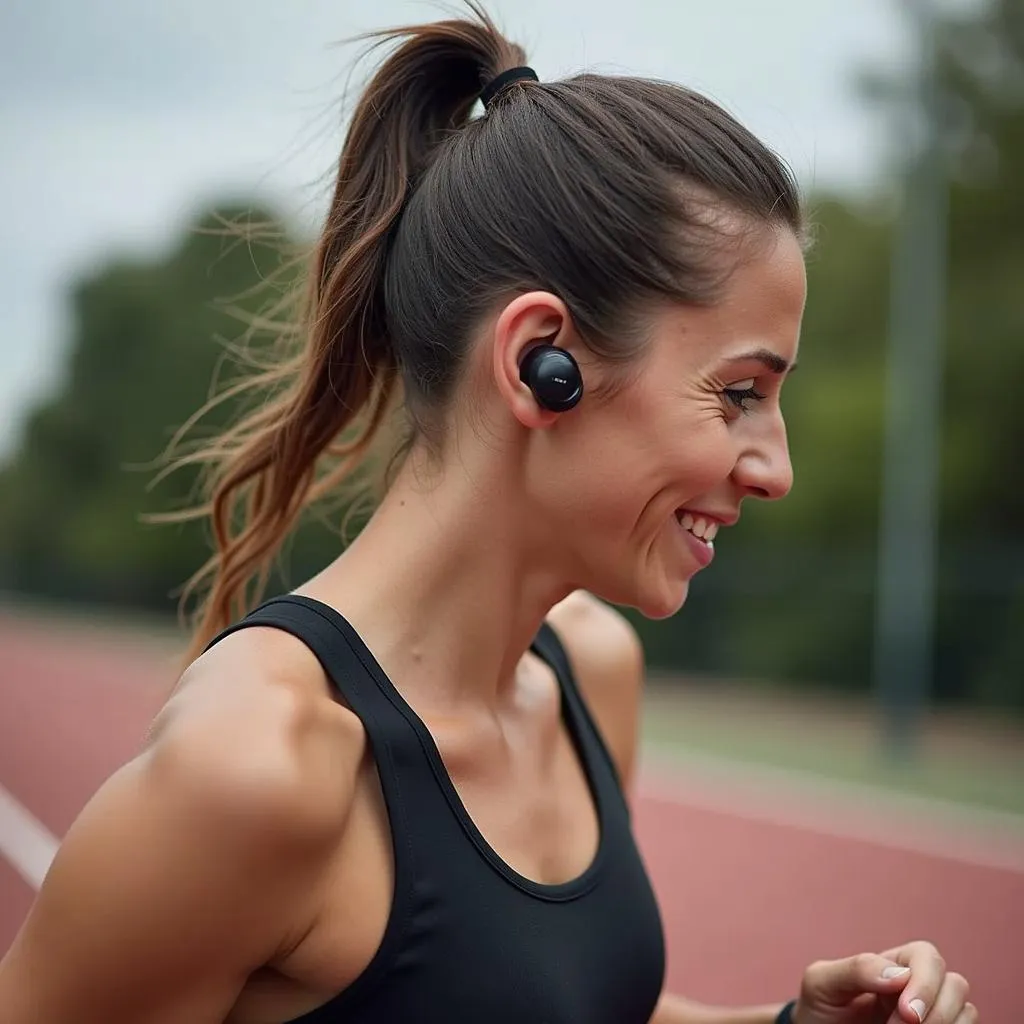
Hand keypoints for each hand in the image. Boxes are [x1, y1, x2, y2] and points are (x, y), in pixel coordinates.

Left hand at [793, 941, 975, 1023]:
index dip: (924, 983)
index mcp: (893, 964)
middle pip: (955, 983)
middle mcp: (918, 987)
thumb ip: (855, 969)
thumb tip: (900, 975)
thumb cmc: (821, 1009)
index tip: (907, 1014)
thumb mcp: (822, 983)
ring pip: (967, 1011)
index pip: (927, 956)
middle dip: (937, 1008)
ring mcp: (931, 1014)